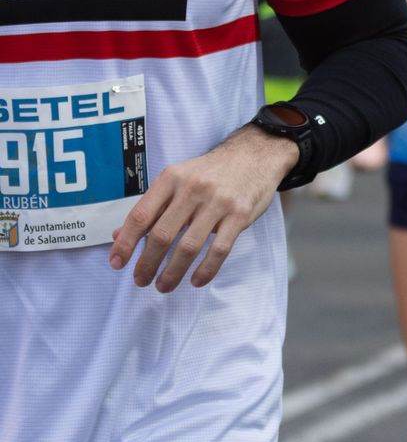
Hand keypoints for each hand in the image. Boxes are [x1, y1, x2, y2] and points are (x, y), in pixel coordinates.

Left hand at [108, 124, 296, 290]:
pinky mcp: (239, 215)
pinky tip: (196, 281)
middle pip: (162, 234)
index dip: (125, 242)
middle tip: (140, 280)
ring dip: (172, 272)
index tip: (117, 263)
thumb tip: (119, 235)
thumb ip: (151, 206)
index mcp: (171, 179)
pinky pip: (220, 249)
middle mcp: (193, 189)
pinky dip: (206, 269)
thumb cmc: (211, 171)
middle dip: (147, 263)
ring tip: (164, 286)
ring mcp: (218, 202)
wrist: (254, 155)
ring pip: (189, 246)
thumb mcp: (177, 179)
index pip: (141, 215)